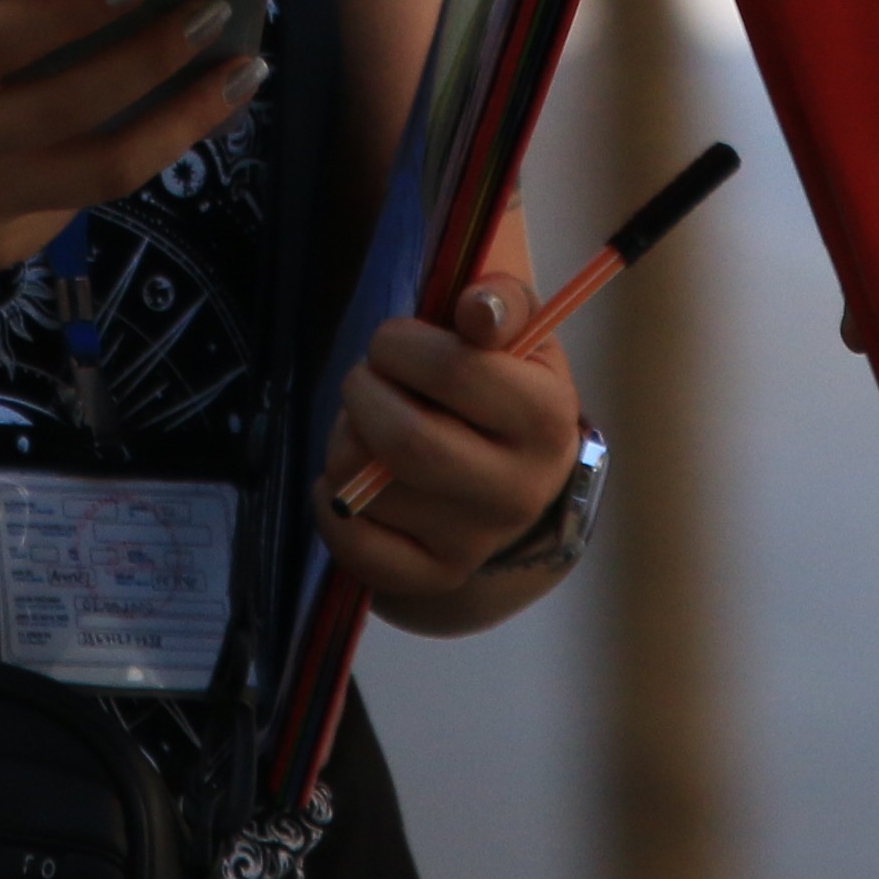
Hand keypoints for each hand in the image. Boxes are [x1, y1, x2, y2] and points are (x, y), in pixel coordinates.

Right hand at [0, 0, 262, 301]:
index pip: (8, 41)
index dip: (78, 7)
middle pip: (77, 105)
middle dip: (158, 56)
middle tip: (219, 6)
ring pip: (106, 170)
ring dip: (185, 120)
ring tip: (240, 71)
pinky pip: (80, 198)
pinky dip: (132, 149)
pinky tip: (176, 108)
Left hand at [312, 280, 582, 608]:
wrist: (516, 468)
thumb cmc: (506, 382)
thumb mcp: (519, 330)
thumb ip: (501, 302)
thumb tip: (478, 308)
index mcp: (546, 420)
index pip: (455, 372)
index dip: (401, 344)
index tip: (392, 341)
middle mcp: (518, 491)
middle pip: (405, 440)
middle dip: (363, 392)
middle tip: (367, 378)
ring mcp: (475, 543)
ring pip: (367, 488)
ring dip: (344, 440)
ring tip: (365, 424)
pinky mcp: (433, 576)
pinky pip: (355, 547)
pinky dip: (331, 505)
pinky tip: (352, 479)